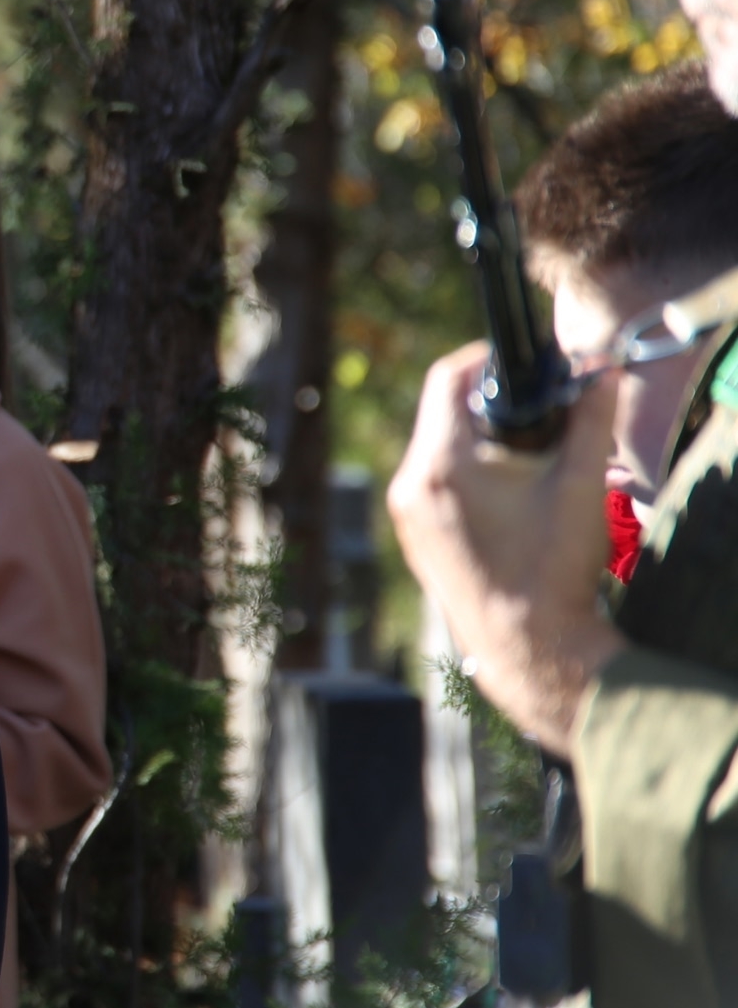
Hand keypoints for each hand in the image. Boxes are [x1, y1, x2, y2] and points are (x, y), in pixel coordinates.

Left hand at [386, 341, 628, 754]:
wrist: (528, 648)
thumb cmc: (552, 569)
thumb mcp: (579, 486)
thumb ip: (591, 422)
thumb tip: (602, 374)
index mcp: (441, 466)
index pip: (447, 379)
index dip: (485, 360)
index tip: (521, 365)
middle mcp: (410, 485)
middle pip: (441, 414)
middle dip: (489, 404)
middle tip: (536, 409)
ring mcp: (406, 514)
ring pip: (436, 450)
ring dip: (478, 440)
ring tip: (529, 451)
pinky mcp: (414, 537)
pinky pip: (432, 483)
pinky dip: (465, 472)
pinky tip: (508, 489)